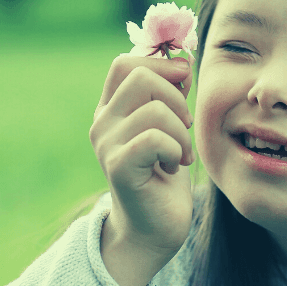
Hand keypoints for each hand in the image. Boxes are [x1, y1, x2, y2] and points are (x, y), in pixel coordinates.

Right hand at [90, 54, 193, 285]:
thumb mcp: (172, 124)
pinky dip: (176, 150)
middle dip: (176, 99)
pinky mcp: (118, 166)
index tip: (184, 85)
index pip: (126, 63)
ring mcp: (106, 143)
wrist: (156, 226)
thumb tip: (182, 59)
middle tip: (183, 127)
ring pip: (155, 109)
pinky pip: (155, 138)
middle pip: (141, 76)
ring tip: (179, 154)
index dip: (161, 65)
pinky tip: (173, 166)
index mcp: (112, 107)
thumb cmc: (166, 172)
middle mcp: (102, 121)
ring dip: (181, 132)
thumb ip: (172, 92)